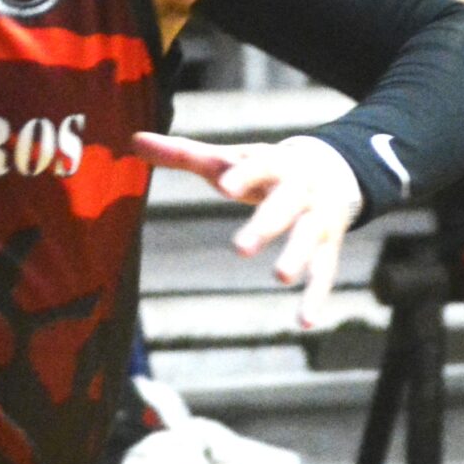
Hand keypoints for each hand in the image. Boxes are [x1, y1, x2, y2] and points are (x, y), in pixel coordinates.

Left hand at [134, 131, 361, 328]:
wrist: (331, 170)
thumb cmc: (263, 167)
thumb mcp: (228, 159)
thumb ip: (182, 154)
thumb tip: (133, 140)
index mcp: (275, 163)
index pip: (259, 167)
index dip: (243, 176)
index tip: (224, 185)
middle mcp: (300, 190)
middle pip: (284, 206)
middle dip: (265, 224)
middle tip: (241, 248)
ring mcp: (317, 219)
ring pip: (308, 237)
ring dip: (297, 256)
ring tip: (280, 277)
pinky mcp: (327, 246)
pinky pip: (324, 272)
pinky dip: (317, 297)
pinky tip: (305, 323)